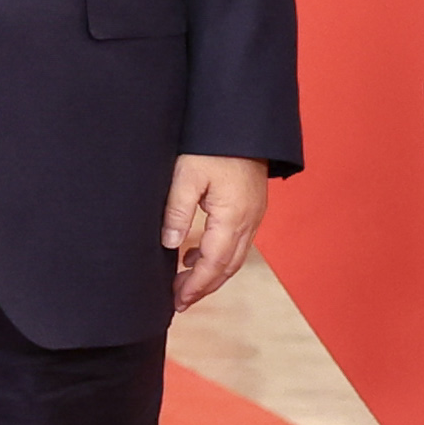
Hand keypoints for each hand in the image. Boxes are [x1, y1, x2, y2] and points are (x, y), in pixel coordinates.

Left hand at [162, 155, 270, 310]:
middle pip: (228, 266)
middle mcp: (249, 220)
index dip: (197, 285)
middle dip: (204, 286)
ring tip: (184, 284)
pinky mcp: (251, 206)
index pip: (214, 262)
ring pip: (234, 256)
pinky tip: (195, 254)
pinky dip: (218, 255)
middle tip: (179, 301)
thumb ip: (177, 210)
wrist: (243, 122)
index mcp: (233, 216)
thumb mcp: (187, 174)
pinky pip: (237, 241)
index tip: (178, 301)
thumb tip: (169, 245)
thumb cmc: (213, 144)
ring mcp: (254, 214)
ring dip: (211, 273)